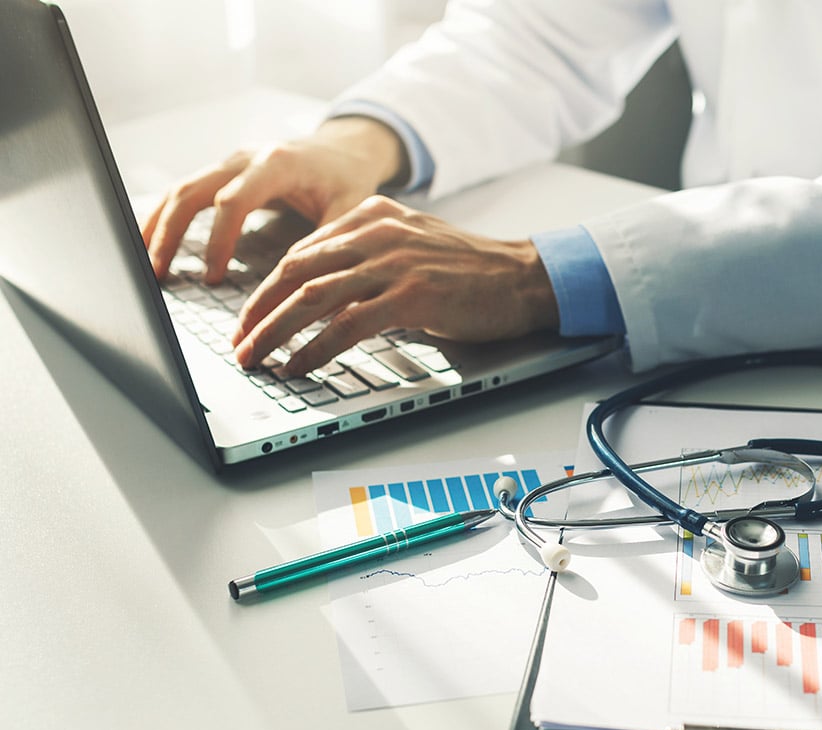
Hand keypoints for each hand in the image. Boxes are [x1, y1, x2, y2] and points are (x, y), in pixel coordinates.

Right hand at [140, 116, 406, 283]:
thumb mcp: (350, 208)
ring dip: (157, 226)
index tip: (214, 277)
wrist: (344, 150)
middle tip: (157, 274)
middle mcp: (245, 158)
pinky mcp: (222, 173)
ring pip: (180, 189)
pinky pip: (184, 192)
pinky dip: (164, 217)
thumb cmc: (347, 180)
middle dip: (170, 233)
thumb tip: (307, 285)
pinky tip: (149, 243)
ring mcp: (229, 163)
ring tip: (143, 265)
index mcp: (277, 164)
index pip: (234, 201)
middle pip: (192, 191)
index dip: (219, 240)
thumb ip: (330, 241)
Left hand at [231, 195, 559, 375]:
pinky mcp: (411, 296)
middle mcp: (378, 233)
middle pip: (297, 271)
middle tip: (239, 342)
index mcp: (373, 215)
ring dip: (276, 332)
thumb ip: (370, 258)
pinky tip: (299, 365)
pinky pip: (347, 324)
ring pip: (313, 297)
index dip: (269, 288)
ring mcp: (394, 263)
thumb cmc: (473, 271)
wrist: (525, 278)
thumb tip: (325, 295)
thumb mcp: (414, 246)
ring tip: (256, 358)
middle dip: (259, 310)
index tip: (250, 318)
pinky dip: (315, 348)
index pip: (303, 251)